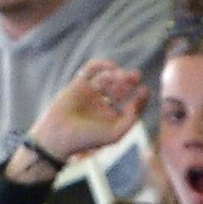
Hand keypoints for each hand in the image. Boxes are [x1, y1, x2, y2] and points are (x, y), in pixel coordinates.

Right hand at [29, 58, 148, 166]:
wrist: (59, 135)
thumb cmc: (87, 138)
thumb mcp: (115, 134)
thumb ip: (130, 119)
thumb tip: (135, 101)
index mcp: (113, 118)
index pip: (132, 104)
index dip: (141, 96)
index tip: (144, 90)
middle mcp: (103, 105)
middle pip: (122, 88)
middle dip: (130, 80)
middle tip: (134, 76)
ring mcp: (91, 94)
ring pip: (108, 78)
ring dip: (116, 74)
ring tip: (119, 77)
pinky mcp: (79, 84)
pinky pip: (92, 69)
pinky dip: (101, 65)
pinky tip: (110, 67)